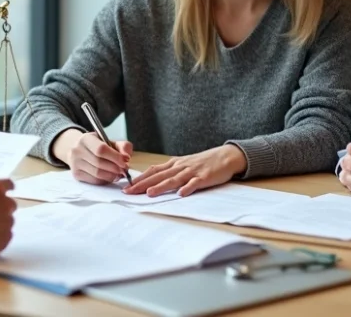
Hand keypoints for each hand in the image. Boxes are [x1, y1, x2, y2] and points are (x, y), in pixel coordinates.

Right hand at [54, 129, 132, 184]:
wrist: (79, 150)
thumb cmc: (98, 146)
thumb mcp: (110, 141)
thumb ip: (122, 146)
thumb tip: (127, 157)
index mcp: (85, 139)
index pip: (101, 149)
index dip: (115, 157)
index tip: (125, 161)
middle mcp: (77, 150)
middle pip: (99, 163)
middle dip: (115, 168)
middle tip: (124, 170)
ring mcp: (75, 163)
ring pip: (97, 173)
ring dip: (111, 175)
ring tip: (118, 174)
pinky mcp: (76, 174)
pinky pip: (94, 180)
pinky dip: (105, 180)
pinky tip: (110, 177)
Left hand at [123, 145, 245, 197]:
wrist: (224, 156)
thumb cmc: (202, 162)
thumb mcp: (183, 164)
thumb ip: (169, 172)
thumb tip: (152, 180)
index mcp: (174, 164)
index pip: (152, 171)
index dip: (139, 179)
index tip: (126, 186)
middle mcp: (180, 166)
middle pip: (159, 176)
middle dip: (143, 184)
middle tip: (129, 192)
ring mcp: (192, 171)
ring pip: (174, 179)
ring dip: (161, 186)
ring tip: (149, 193)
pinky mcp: (204, 177)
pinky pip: (195, 183)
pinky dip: (188, 188)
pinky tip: (181, 194)